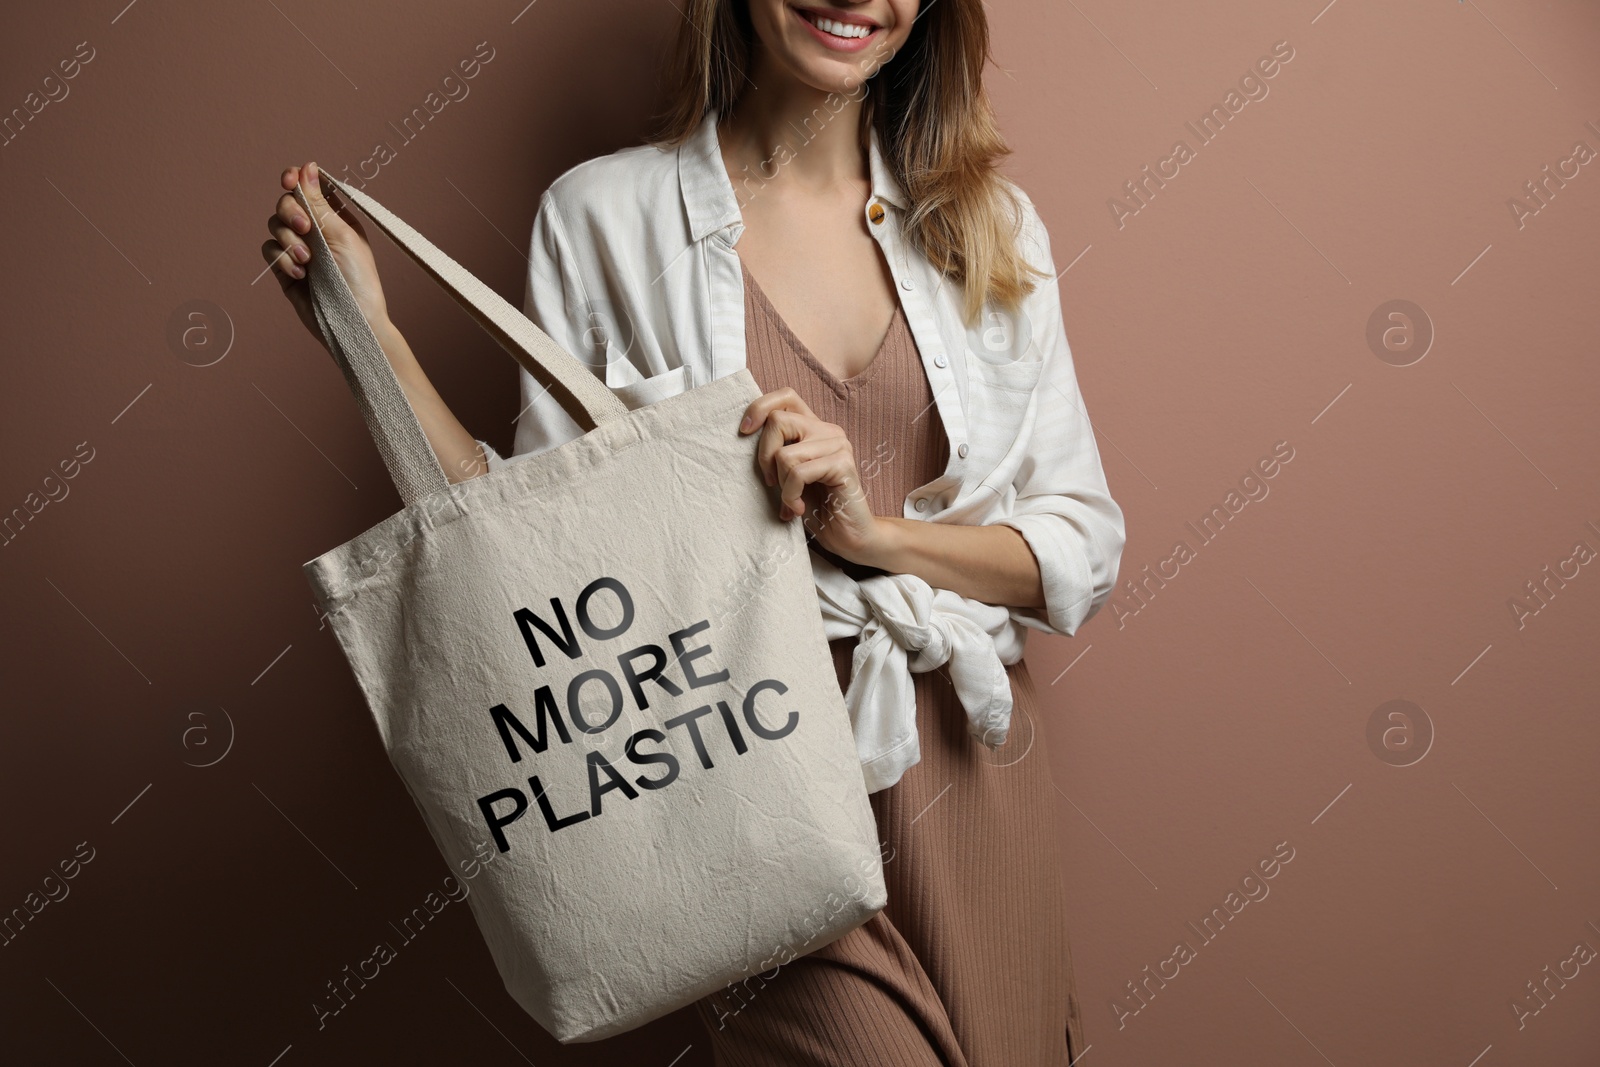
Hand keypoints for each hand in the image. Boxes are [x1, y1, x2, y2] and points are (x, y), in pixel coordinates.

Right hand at [260, 162, 388, 346]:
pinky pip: (269, 250)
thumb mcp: (341, 235)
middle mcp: (317, 230)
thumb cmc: (357, 280)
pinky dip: (280, 259)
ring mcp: (300, 249)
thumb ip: (318, 203)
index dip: (296, 179)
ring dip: (288, 241)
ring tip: (307, 261)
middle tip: (305, 230)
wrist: (351, 322)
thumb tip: (307, 167)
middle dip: (290, 213)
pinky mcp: (285, 269)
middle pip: (287, 203)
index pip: (310, 188)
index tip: (288, 180)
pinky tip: (299, 274)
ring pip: (275, 226)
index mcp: (336, 217)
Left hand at [739, 388, 892, 565]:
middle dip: (764, 456)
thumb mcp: (786, 476)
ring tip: (791, 502)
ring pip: (785, 453)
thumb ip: (775, 452)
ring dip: (781, 485)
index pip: (785, 396)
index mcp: (814, 428)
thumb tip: (744, 432)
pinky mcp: (843, 464)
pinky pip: (798, 473)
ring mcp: (838, 445)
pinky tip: (798, 510)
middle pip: (777, 421)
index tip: (744, 432)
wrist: (849, 537)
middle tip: (772, 483)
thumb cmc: (815, 508)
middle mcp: (828, 430)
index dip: (759, 408)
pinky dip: (790, 496)